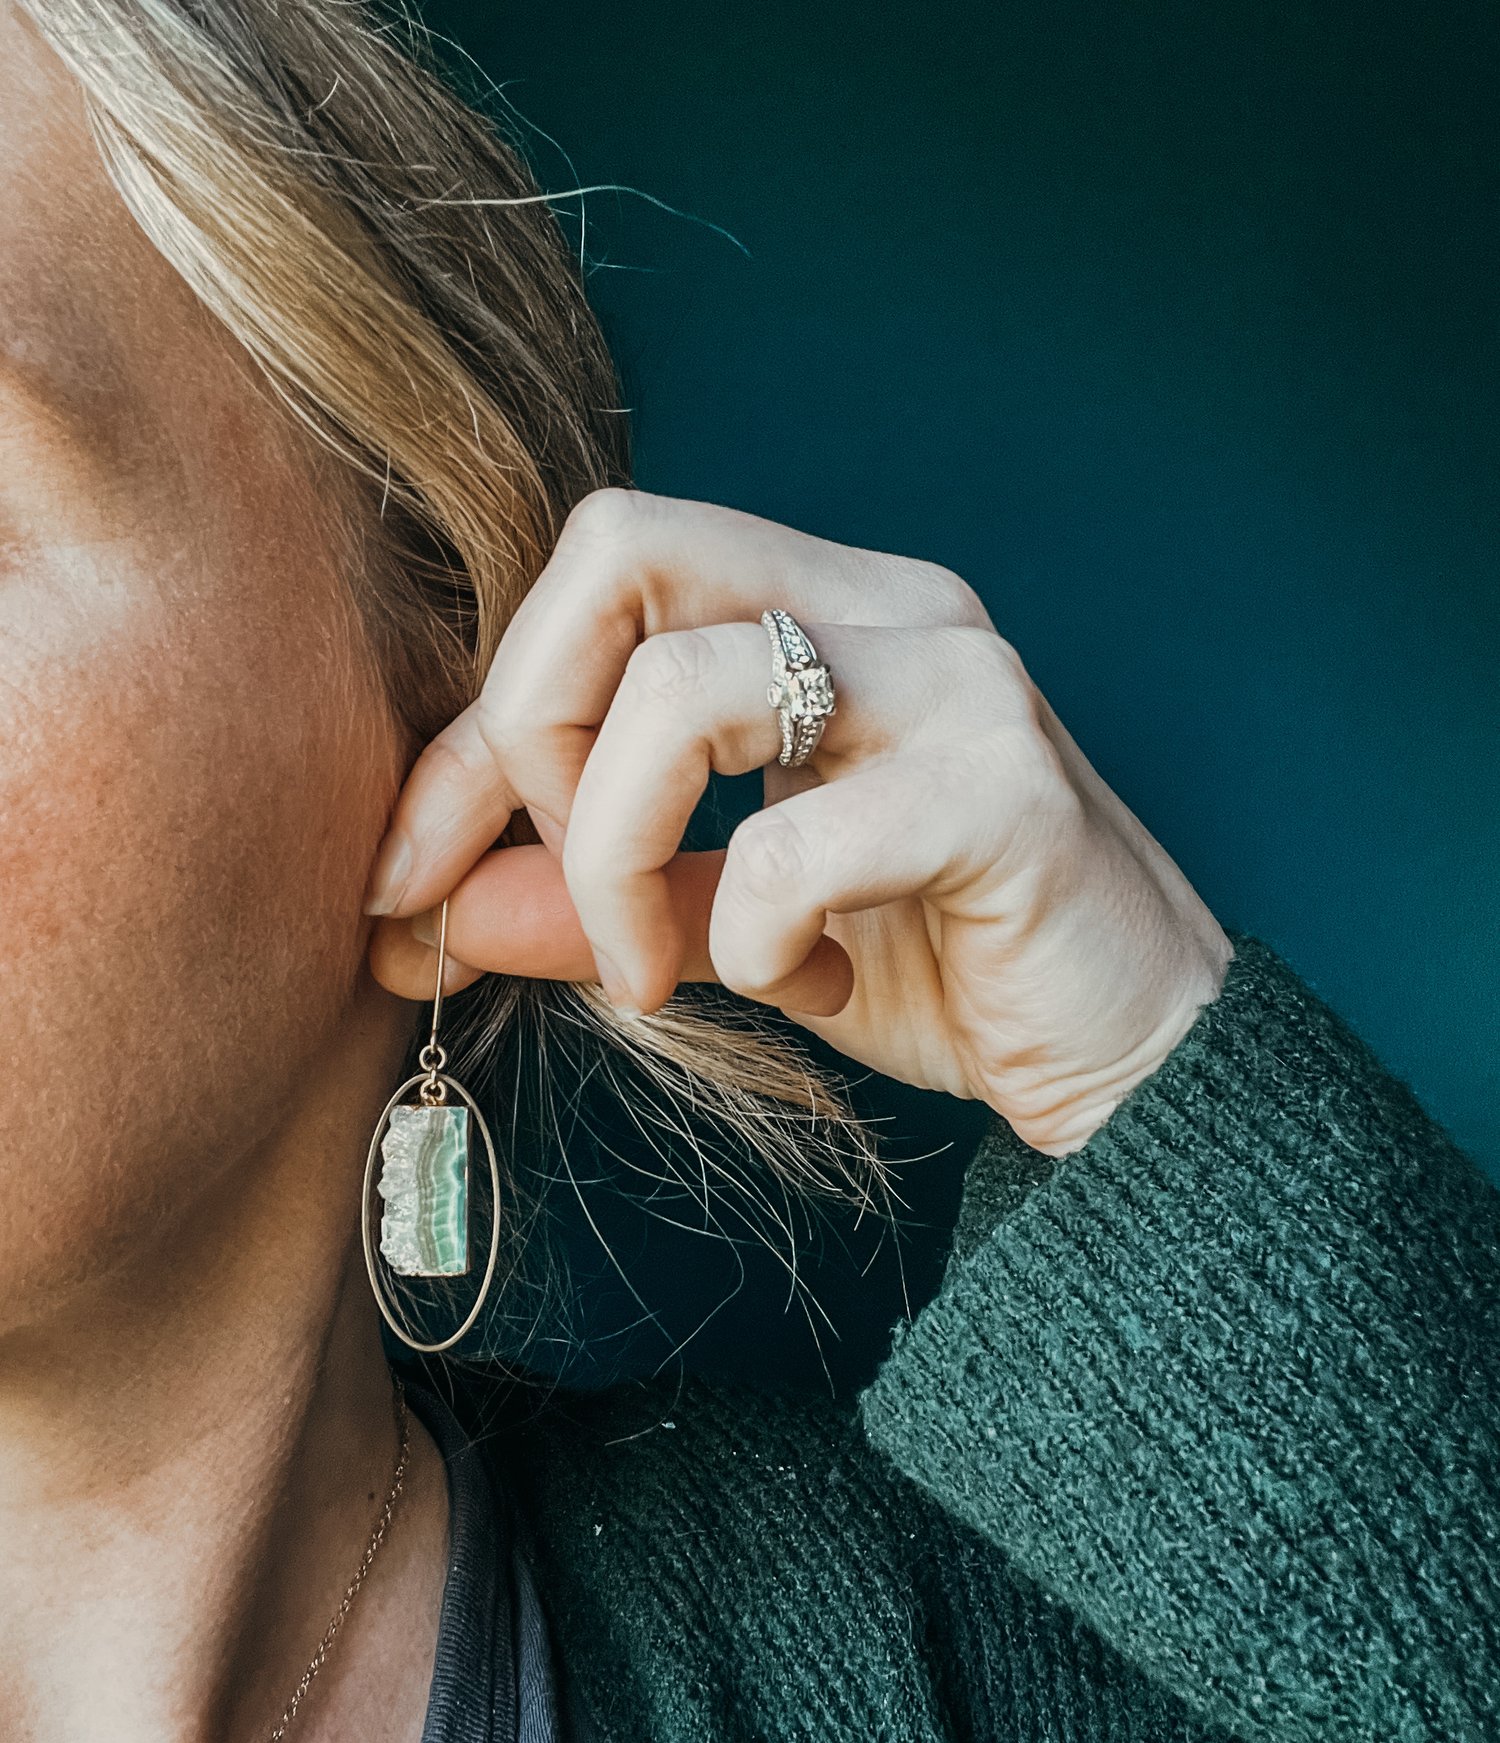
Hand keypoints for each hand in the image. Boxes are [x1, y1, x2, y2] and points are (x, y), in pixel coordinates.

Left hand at [363, 490, 1231, 1155]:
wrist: (1141, 1062)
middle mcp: (891, 608)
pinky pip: (799, 843)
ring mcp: (958, 687)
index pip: (598, 577)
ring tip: (658, 970)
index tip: (405, 871)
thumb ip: (600, 899)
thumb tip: (431, 908)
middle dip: (527, 732)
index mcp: (825, 609)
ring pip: (690, 686)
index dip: (473, 726)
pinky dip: (750, 938)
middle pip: (622, 547)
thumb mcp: (736, 935)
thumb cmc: (946, 971)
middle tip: (549, 881)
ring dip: (614, 853)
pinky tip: (797, 984)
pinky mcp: (1008, 797)